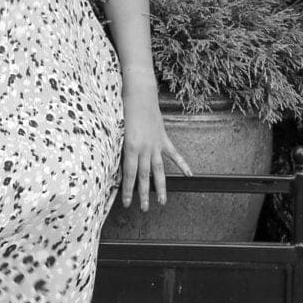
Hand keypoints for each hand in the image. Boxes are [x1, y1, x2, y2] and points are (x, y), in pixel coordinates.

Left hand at [120, 96, 177, 210]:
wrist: (139, 92)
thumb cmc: (123, 108)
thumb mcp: (115, 129)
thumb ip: (117, 148)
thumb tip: (114, 165)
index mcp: (130, 147)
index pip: (129, 174)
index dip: (128, 190)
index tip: (126, 203)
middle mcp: (145, 148)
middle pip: (144, 176)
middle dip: (143, 194)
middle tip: (143, 209)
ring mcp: (156, 144)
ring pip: (159, 170)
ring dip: (161, 187)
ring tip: (162, 202)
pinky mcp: (163, 137)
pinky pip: (174, 154)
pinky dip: (182, 164)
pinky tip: (189, 176)